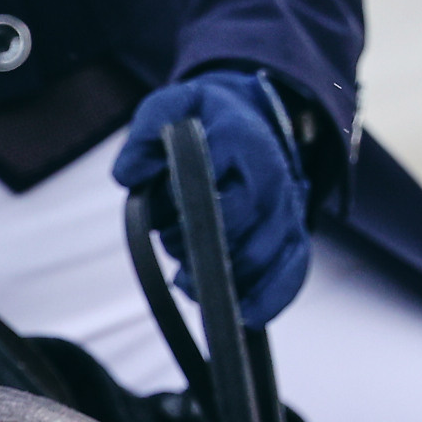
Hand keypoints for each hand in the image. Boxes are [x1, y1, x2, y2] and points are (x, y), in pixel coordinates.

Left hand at [111, 70, 310, 328]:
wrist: (249, 113)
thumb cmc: (204, 116)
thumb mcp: (169, 106)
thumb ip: (145, 132)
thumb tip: (129, 174)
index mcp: (244, 141)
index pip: (225, 187)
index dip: (198, 213)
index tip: (170, 216)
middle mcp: (275, 176)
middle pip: (248, 233)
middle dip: (205, 251)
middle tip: (174, 244)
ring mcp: (287, 209)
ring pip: (270, 259)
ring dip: (227, 281)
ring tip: (188, 282)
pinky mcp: (291, 236)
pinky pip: (291, 275)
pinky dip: (269, 300)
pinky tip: (242, 315)